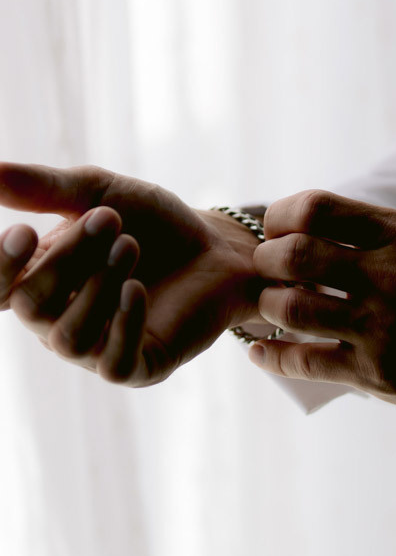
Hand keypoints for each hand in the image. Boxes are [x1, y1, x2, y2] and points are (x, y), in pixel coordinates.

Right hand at [0, 162, 262, 384]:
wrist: (214, 244)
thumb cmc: (149, 220)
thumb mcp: (97, 193)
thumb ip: (42, 188)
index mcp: (37, 281)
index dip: (3, 266)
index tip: (24, 231)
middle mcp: (55, 323)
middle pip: (32, 305)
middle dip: (68, 258)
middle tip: (110, 219)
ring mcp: (93, 350)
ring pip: (69, 337)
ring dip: (98, 285)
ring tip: (130, 244)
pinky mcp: (136, 368)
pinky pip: (113, 363)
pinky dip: (122, 323)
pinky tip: (137, 288)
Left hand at [250, 190, 395, 444]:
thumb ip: (385, 239)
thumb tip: (321, 228)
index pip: (318, 207)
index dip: (282, 216)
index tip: (276, 227)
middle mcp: (391, 275)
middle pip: (294, 254)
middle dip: (267, 260)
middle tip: (265, 269)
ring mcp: (383, 327)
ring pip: (291, 308)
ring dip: (268, 307)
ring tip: (268, 308)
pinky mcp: (378, 375)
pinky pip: (305, 361)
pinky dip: (272, 355)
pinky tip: (260, 352)